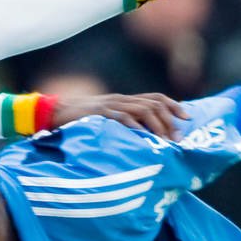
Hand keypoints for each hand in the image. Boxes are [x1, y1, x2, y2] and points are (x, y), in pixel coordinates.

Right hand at [54, 93, 188, 138]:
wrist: (52, 113)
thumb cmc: (78, 122)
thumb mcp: (104, 121)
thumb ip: (121, 126)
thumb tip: (141, 142)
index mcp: (123, 100)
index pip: (155, 97)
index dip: (174, 105)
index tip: (188, 118)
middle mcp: (120, 100)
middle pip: (153, 103)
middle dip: (169, 119)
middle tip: (178, 138)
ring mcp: (110, 105)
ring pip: (141, 109)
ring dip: (157, 125)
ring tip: (164, 141)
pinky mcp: (99, 114)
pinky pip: (121, 117)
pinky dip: (134, 126)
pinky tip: (143, 137)